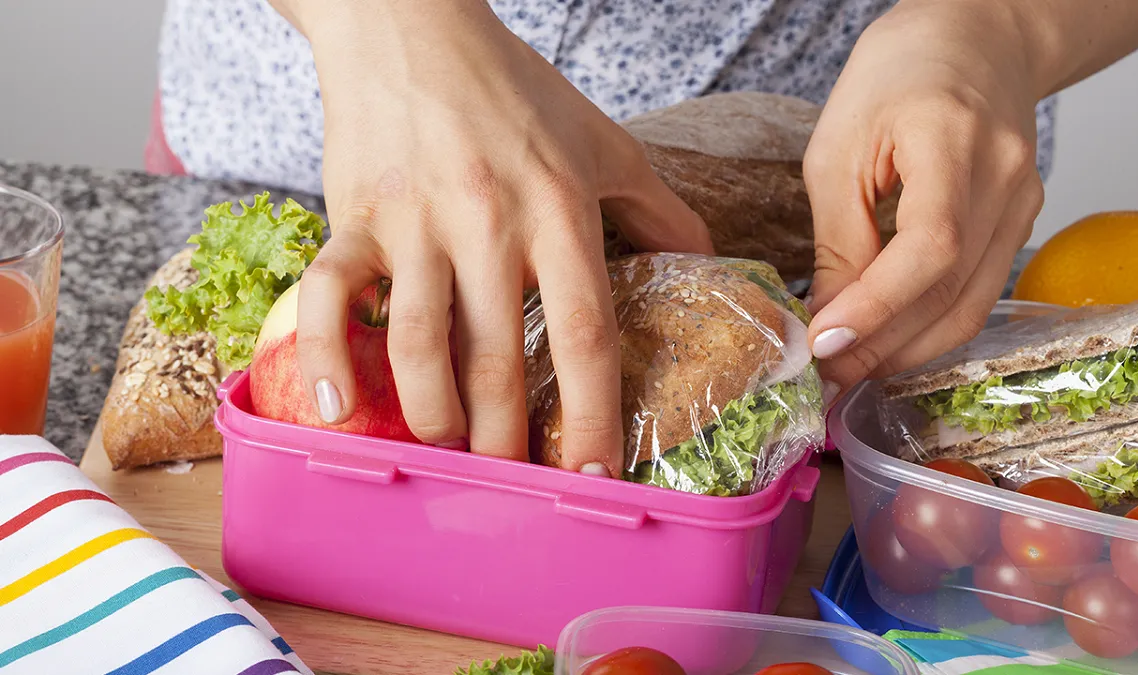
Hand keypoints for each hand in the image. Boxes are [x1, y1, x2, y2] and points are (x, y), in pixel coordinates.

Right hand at [285, 1, 711, 474]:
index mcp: (558, 209)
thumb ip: (660, 208)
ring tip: (449, 452)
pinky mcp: (352, 217)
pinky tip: (340, 409)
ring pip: (417, 345)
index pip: (582, 332)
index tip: (593, 472)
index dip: (590, 412)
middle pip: (496, 359)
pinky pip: (327, 296)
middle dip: (505, 440)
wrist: (411, 25)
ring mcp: (413, 222)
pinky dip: (327, 356)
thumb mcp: (605, 142)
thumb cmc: (513, 89)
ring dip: (434, 416)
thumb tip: (709, 261)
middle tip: (513, 485)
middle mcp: (486, 222)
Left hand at [802, 0, 1044, 398]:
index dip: (877, 307)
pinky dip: (928, 326)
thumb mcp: (839, 148)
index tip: (824, 343)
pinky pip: (977, 293)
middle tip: (824, 376)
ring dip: (906, 350)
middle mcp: (1006, 178)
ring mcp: (1024, 204)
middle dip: (882, 346)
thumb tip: (828, 322)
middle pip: (953, 292)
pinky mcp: (1020, 223)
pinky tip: (886, 339)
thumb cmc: (896, 77)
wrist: (974, 41)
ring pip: (970, 307)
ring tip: (849, 368)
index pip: (930, 247)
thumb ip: (838, 239)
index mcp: (955, 140)